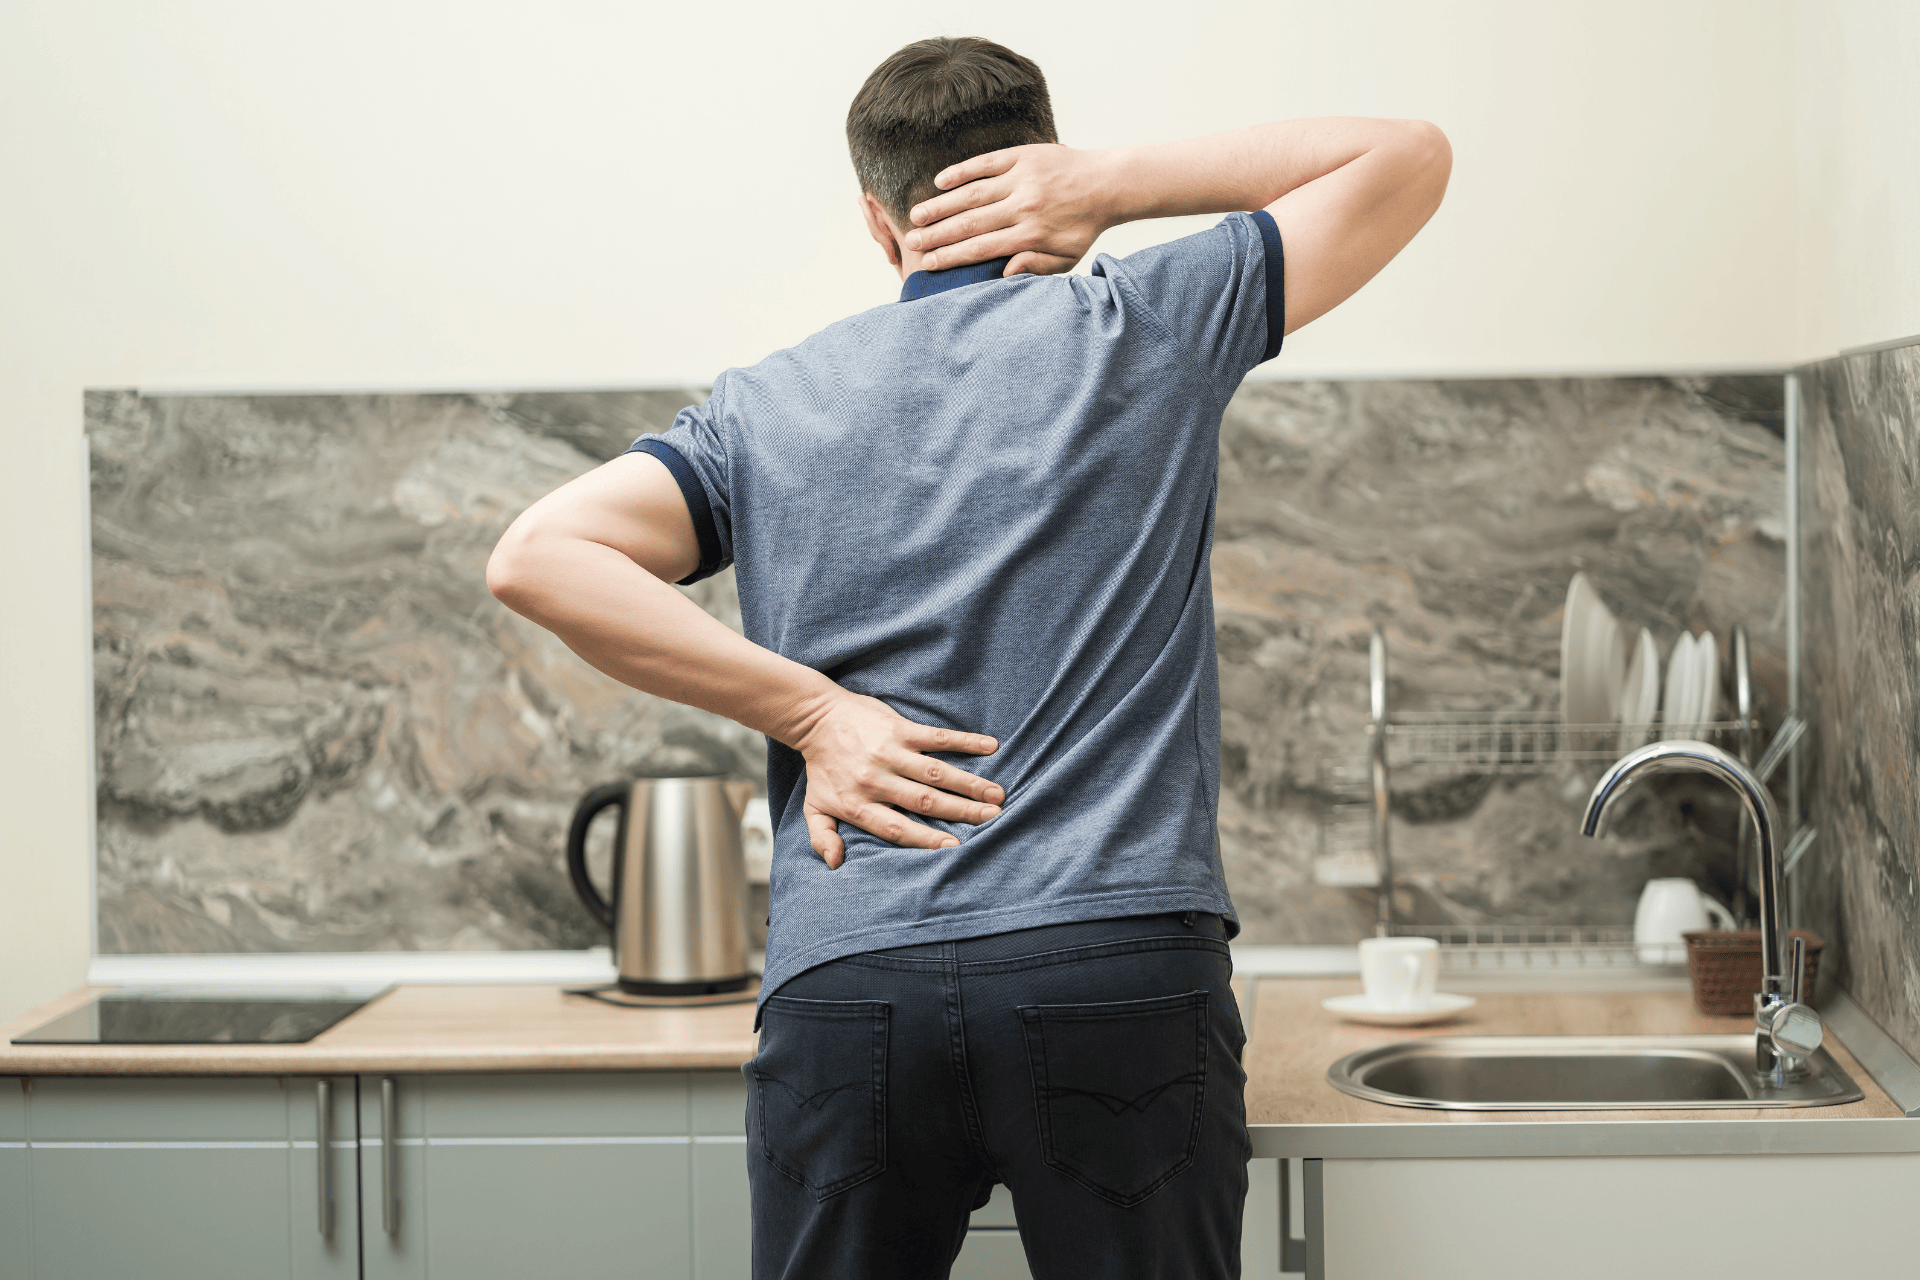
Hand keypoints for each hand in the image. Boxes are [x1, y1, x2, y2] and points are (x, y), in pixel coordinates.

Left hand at [789, 688, 1003, 868]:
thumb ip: (823, 837)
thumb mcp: (814, 807)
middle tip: (992, 820)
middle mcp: (876, 780)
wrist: (815, 717)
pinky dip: (965, 741)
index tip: (956, 847)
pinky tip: (990, 746)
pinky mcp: (900, 729)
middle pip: (925, 801)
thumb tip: (836, 863)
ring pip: (936, 772)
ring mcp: (890, 753)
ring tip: (997, 795)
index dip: (926, 839)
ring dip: (969, 784)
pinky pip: (937, 737)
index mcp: (858, 805)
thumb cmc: (821, 767)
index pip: (897, 828)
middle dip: (962, 812)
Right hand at [904, 144, 1117, 277]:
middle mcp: (1023, 206)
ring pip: (972, 193)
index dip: (952, 256)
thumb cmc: (1082, 226)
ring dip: (941, 205)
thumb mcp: (1066, 258)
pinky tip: (940, 182)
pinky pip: (986, 163)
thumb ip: (1035, 268)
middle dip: (938, 234)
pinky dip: (961, 171)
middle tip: (912, 242)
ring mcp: (1021, 178)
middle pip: (971, 222)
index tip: (928, 264)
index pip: (982, 248)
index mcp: (1031, 234)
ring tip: (915, 216)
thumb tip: (1002, 274)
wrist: (1107, 184)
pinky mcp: (1022, 156)